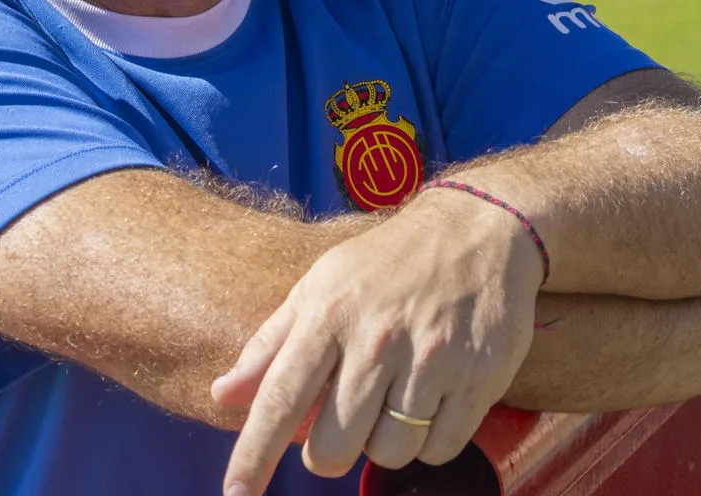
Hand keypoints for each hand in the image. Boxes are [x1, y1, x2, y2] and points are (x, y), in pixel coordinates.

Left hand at [210, 188, 543, 494]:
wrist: (478, 231)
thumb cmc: (385, 265)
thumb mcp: (319, 287)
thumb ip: (270, 346)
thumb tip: (222, 395)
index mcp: (328, 313)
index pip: (281, 397)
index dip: (254, 453)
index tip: (236, 494)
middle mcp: (377, 338)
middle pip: (334, 446)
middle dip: (329, 450)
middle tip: (343, 418)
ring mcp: (431, 360)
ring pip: (388, 453)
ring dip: (383, 441)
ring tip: (392, 397)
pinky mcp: (479, 379)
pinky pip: (439, 450)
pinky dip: (428, 440)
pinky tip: (429, 400)